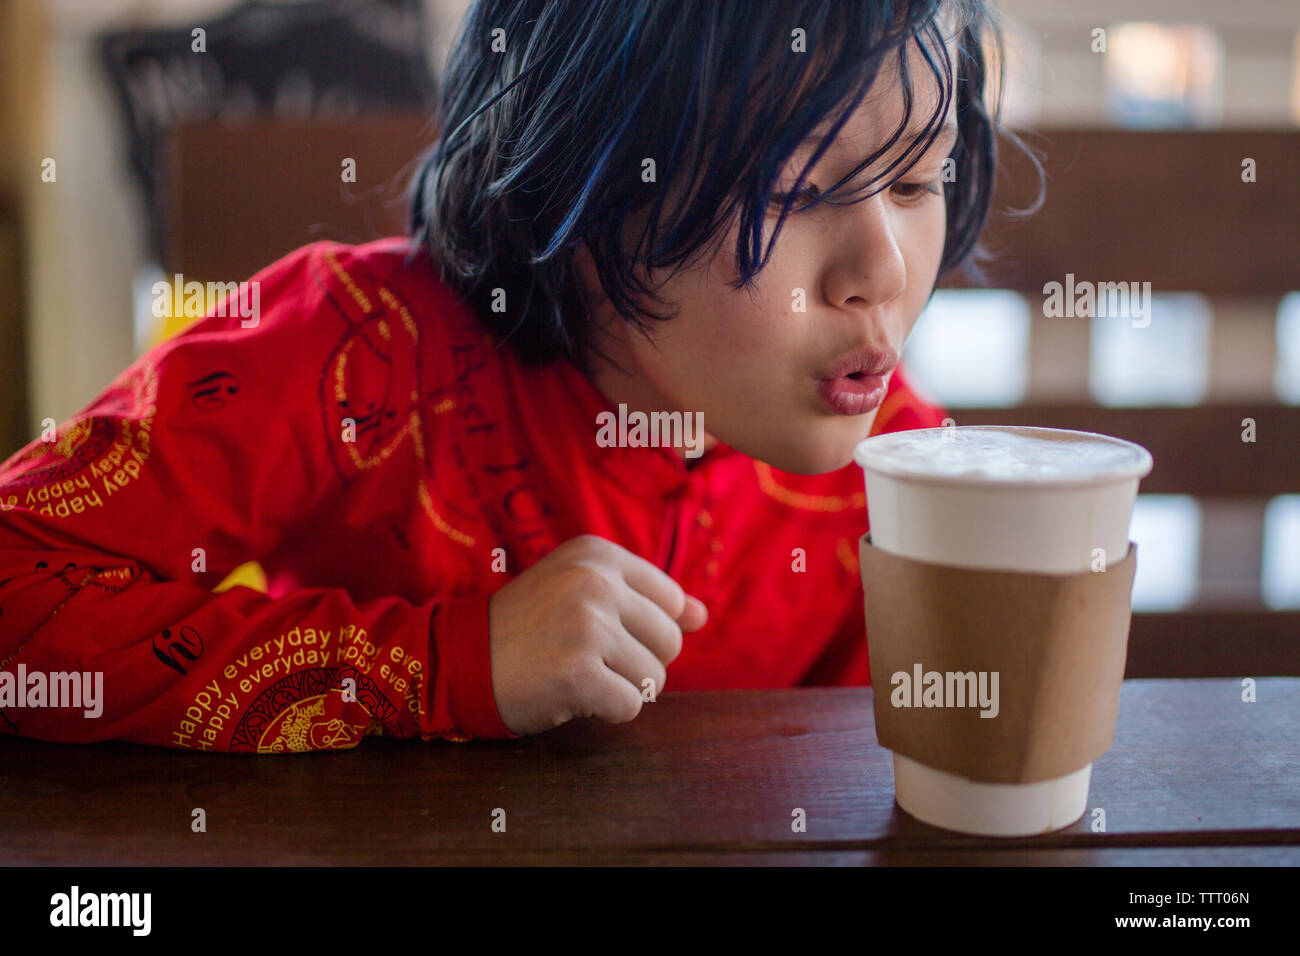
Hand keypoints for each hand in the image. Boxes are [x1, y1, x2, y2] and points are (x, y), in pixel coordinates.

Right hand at [487, 534, 707, 735]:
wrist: (461, 659)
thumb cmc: (527, 628)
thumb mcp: (582, 592)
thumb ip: (646, 600)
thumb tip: (702, 614)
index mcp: (598, 555)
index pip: (671, 599)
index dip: (645, 628)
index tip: (603, 631)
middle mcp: (595, 582)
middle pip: (669, 640)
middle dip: (638, 661)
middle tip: (590, 658)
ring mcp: (587, 627)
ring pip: (654, 677)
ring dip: (621, 688)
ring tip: (578, 674)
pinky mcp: (579, 673)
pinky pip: (630, 706)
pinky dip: (607, 711)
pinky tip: (573, 695)